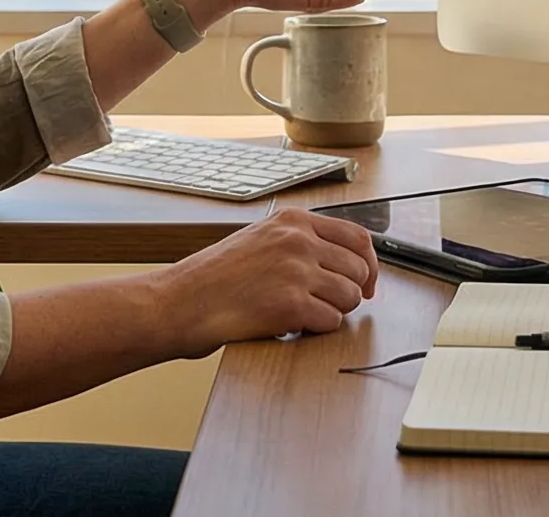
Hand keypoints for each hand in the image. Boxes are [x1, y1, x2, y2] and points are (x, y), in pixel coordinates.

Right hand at [154, 209, 380, 355]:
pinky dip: (317, 329)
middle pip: (359, 269)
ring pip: (350, 297)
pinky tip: (292, 325)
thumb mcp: (259, 239)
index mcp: (293, 220)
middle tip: (330, 305)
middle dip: (351, 292)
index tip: (367, 282)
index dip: (368, 264)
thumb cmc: (213, 277)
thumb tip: (341, 261)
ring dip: (333, 311)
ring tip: (303, 314)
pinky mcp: (292, 304)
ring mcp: (297, 271)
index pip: (358, 237)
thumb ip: (299, 242)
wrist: (179, 301)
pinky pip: (332, 321)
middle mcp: (299, 240)